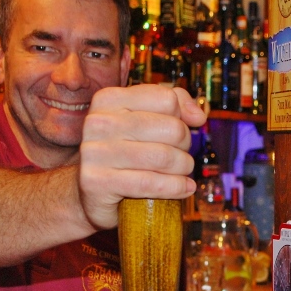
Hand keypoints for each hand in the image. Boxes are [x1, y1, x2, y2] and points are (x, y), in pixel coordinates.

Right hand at [79, 84, 206, 229]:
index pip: (167, 99)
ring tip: (182, 172)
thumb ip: (173, 104)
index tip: (177, 131)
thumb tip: (198, 116)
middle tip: (179, 155)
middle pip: (172, 128)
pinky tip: (184, 188)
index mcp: (108, 99)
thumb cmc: (124, 152)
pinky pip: (150, 183)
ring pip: (164, 157)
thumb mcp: (143, 119)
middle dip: (185, 145)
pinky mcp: (96, 182)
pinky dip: (176, 187)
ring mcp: (94, 152)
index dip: (181, 118)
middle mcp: (98, 122)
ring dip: (183, 168)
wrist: (92, 191)